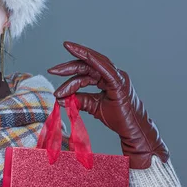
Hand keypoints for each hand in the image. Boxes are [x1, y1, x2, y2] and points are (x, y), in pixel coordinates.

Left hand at [47, 41, 168, 168]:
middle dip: (68, 66)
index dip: (69, 70)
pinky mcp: (119, 82)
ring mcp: (118, 76)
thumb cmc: (118, 119)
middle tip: (52, 70)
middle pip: (87, 64)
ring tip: (56, 77)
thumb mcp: (94, 107)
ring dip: (73, 68)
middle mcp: (113, 74)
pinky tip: (78, 56)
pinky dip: (90, 59)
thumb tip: (62, 99)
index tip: (53, 72)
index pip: (86, 70)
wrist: (133, 131)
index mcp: (108, 79)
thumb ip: (81, 100)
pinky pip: (103, 67)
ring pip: (92, 64)